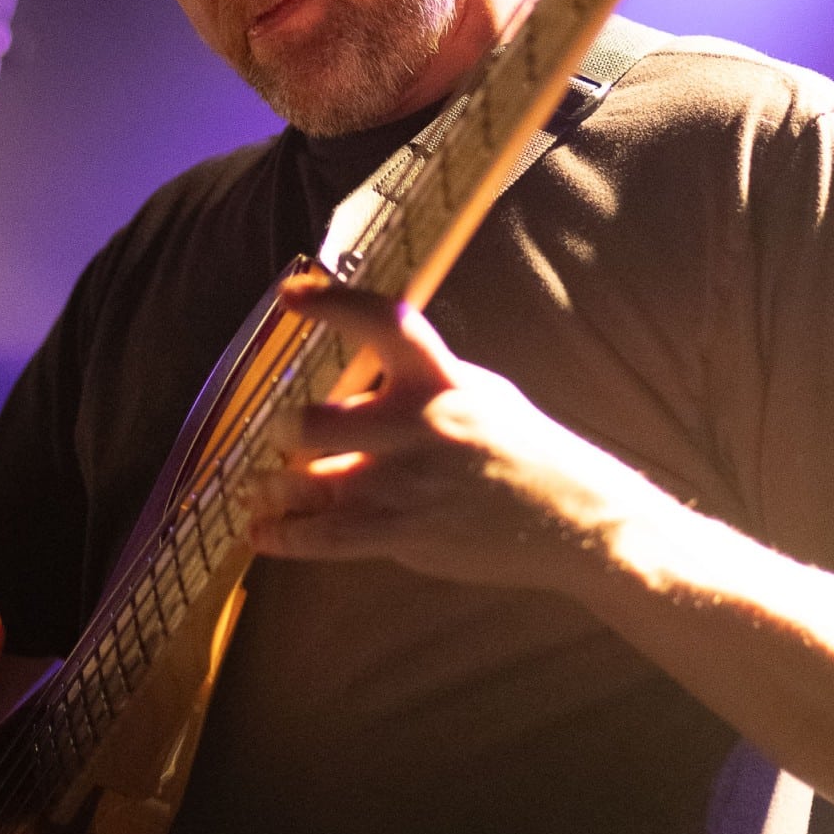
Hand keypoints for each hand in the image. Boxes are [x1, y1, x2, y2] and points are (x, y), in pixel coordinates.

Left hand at [242, 274, 654, 587]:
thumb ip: (420, 383)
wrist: (575, 518)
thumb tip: (360, 375)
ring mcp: (409, 485)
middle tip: (282, 434)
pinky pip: (328, 537)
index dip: (333, 304)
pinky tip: (262, 533)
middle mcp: (420, 427)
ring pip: (314, 485)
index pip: (384, 323)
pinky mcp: (405, 535)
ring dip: (275, 488)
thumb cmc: (521, 450)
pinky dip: (285, 538)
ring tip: (258, 489)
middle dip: (289, 430)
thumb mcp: (480, 394)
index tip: (289, 295)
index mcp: (441, 379)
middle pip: (323, 422)